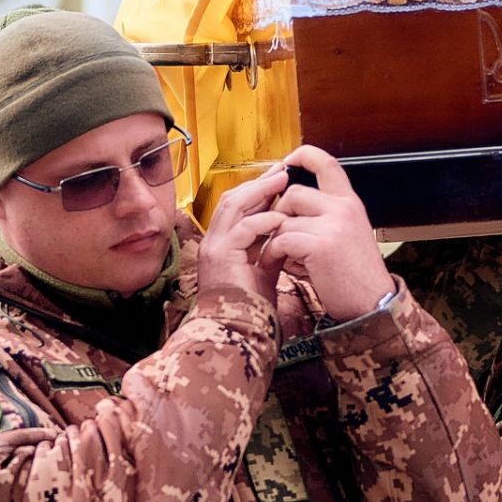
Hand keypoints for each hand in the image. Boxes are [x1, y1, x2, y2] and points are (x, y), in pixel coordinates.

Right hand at [197, 166, 290, 304]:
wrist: (238, 331)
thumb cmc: (251, 305)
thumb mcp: (264, 267)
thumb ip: (271, 246)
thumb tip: (288, 225)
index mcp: (222, 243)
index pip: (237, 206)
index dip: (257, 189)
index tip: (279, 178)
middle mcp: (214, 242)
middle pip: (232, 200)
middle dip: (258, 183)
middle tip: (281, 171)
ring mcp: (214, 247)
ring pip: (233, 207)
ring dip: (260, 192)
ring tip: (282, 181)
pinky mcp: (221, 256)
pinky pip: (242, 229)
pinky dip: (262, 221)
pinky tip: (280, 217)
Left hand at [260, 147, 396, 320]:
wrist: (373, 304)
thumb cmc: (356, 274)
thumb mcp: (349, 234)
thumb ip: (326, 215)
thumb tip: (288, 204)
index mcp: (350, 202)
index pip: (326, 163)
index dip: (301, 156)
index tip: (285, 164)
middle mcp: (344, 208)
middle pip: (293, 193)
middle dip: (279, 214)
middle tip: (279, 235)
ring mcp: (333, 225)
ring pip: (284, 218)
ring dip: (275, 238)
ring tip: (282, 256)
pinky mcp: (320, 246)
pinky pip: (282, 239)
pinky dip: (275, 253)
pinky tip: (282, 266)